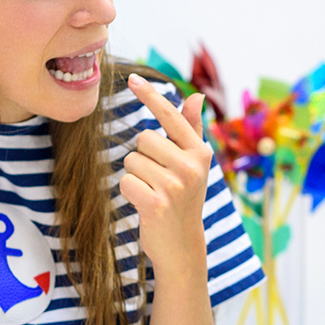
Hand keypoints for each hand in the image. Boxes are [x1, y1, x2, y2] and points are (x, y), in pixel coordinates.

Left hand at [120, 73, 211, 269]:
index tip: (132, 77)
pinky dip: (129, 193)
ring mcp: (175, 185)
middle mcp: (191, 166)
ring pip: (132, 161)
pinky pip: (125, 182)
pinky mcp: (157, 203)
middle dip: (143, 158)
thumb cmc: (184, 199)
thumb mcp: (192, 164)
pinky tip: (145, 205)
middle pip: (143, 138)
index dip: (150, 96)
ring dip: (136, 177)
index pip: (170, 116)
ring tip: (153, 193)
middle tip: (158, 180)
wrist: (183, 246)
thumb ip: (192, 129)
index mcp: (199, 152)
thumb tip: (196, 96)